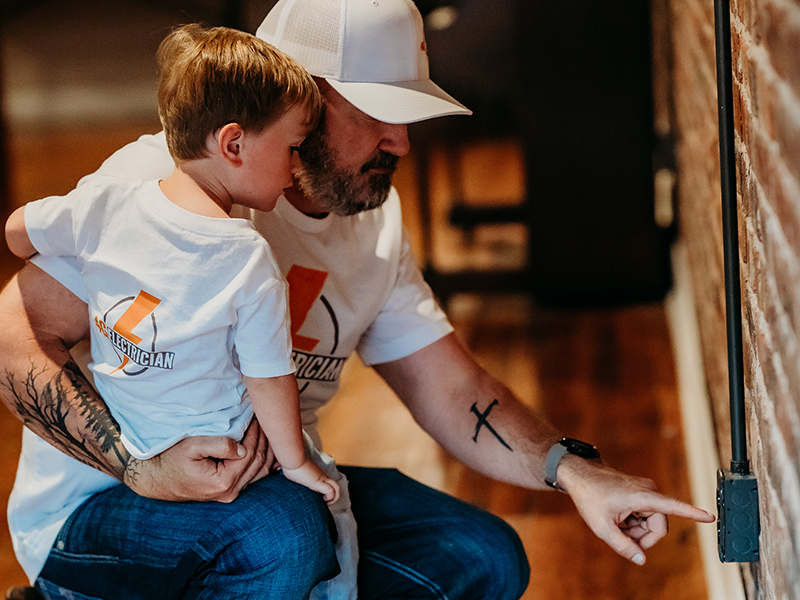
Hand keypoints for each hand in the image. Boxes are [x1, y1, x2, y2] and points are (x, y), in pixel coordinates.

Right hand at [125, 420, 274, 502]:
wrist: (155, 479)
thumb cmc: (172, 459)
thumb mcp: (192, 446)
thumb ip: (220, 445)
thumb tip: (243, 447)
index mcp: (223, 481)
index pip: (250, 454)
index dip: (256, 433)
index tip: (257, 416)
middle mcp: (229, 492)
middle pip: (258, 463)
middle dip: (264, 440)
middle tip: (265, 420)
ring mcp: (229, 495)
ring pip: (260, 471)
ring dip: (266, 450)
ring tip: (268, 431)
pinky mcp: (228, 493)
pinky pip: (253, 478)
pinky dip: (263, 463)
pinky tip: (269, 450)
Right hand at [280, 460, 340, 504]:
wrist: (292, 456)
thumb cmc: (289, 461)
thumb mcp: (289, 470)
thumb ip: (288, 472)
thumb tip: (274, 471)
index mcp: (316, 474)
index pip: (327, 483)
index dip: (326, 491)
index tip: (319, 499)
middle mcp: (321, 476)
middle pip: (336, 486)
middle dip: (333, 496)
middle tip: (324, 503)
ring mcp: (321, 478)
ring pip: (337, 489)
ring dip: (334, 498)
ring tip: (325, 503)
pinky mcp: (319, 481)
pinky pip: (331, 491)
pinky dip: (330, 498)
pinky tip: (322, 500)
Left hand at [558, 456, 714, 564]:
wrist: (580, 475)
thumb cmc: (590, 496)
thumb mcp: (602, 527)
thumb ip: (623, 546)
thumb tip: (642, 559)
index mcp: (643, 497)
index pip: (674, 507)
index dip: (693, 514)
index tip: (710, 517)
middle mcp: (649, 492)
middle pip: (659, 527)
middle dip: (642, 537)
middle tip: (621, 535)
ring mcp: (645, 492)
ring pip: (651, 523)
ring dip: (636, 529)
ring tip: (616, 522)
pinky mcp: (642, 493)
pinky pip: (645, 516)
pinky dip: (633, 522)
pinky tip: (618, 516)